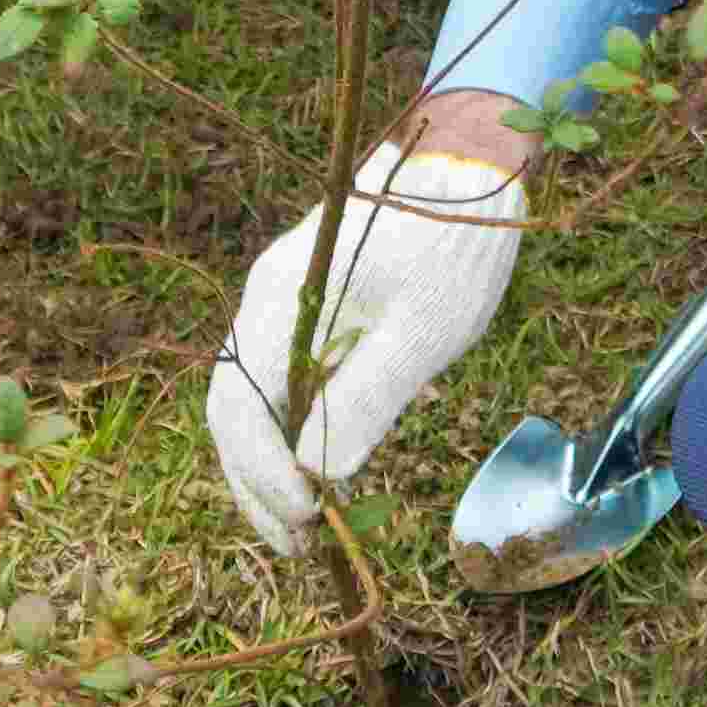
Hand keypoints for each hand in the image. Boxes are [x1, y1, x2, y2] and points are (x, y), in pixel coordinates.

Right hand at [206, 141, 522, 549]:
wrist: (473, 163)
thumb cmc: (456, 240)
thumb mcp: (425, 328)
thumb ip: (369, 395)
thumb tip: (320, 471)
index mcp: (284, 297)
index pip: (242, 400)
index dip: (262, 470)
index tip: (304, 518)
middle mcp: (268, 298)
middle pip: (233, 405)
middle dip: (255, 481)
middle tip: (299, 543)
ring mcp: (285, 302)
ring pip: (252, 397)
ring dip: (267, 465)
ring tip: (304, 526)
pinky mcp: (312, 308)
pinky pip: (280, 381)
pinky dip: (289, 434)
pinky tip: (318, 473)